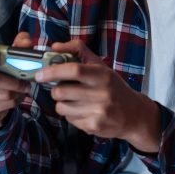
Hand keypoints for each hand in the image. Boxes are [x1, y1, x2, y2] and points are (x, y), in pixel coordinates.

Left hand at [37, 39, 160, 152]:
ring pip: (61, 107)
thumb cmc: (114, 88)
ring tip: (74, 101)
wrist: (134, 115)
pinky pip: (69, 119)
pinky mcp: (94, 126)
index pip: (74, 70)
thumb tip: (54, 46)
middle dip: (55, 90)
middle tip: (61, 88)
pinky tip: (82, 111)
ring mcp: (98, 111)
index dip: (53, 71)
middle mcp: (102, 93)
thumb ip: (78, 51)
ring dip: (62, 103)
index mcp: (102, 75)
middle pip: (62, 91)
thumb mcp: (101, 66)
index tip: (40, 74)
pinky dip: (70, 115)